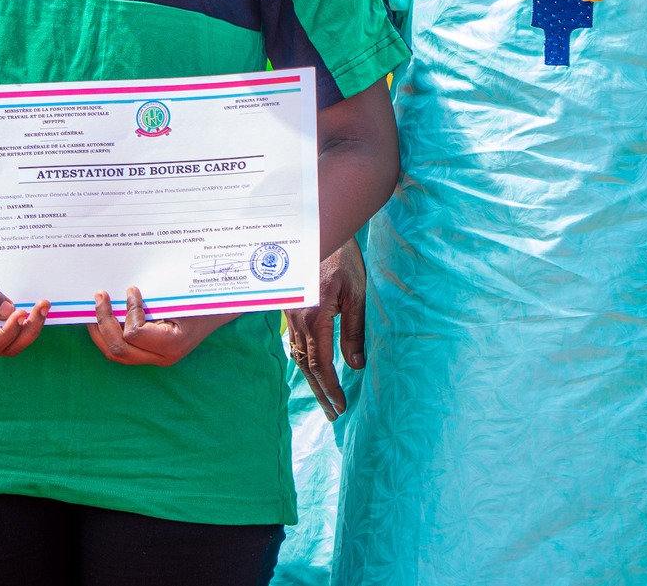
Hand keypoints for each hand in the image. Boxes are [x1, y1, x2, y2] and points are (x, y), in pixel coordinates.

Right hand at [0, 248, 49, 356]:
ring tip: (44, 305)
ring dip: (29, 328)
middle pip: (3, 347)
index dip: (7, 333)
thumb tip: (8, 311)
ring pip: (10, 342)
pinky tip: (35, 306)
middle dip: (26, 332)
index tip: (21, 311)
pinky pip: (9, 329)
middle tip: (42, 306)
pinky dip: (25, 322)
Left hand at [89, 287, 231, 366]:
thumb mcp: (182, 297)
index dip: (128, 311)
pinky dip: (108, 335)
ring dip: (101, 331)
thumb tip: (125, 289)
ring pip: (116, 354)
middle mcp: (163, 357)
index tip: (132, 290)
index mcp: (172, 344)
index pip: (134, 333)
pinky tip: (103, 319)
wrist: (220, 313)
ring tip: (94, 309)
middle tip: (100, 296)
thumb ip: (154, 299)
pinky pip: (123, 350)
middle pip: (119, 348)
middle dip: (103, 321)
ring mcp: (156, 359)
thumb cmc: (203, 301)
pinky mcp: (150, 355)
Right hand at [285, 239, 366, 419]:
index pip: (321, 364)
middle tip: (333, 415)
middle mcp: (297, 321)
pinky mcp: (290, 307)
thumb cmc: (342, 258)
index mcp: (314, 319)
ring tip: (324, 398)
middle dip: (320, 392)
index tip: (342, 406)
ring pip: (298, 356)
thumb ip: (353, 330)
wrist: (319, 231)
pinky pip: (294, 342)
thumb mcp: (356, 293)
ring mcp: (290, 314)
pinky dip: (303, 360)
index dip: (331, 388)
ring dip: (311, 379)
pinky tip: (311, 368)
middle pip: (306, 366)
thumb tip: (355, 365)